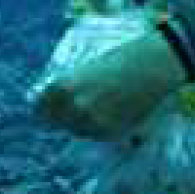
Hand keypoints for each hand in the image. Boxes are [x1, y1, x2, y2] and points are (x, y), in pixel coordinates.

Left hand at [33, 20, 189, 140]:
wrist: (154, 65)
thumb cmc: (122, 57)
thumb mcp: (86, 67)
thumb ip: (69, 87)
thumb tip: (55, 102)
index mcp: (63, 87)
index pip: (39, 108)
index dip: (45, 108)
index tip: (49, 109)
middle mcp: (74, 107)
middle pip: (56, 123)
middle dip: (64, 116)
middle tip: (79, 107)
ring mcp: (92, 121)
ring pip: (77, 130)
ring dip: (82, 123)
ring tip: (100, 107)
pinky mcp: (110, 132)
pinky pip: (96, 135)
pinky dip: (100, 127)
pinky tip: (113, 112)